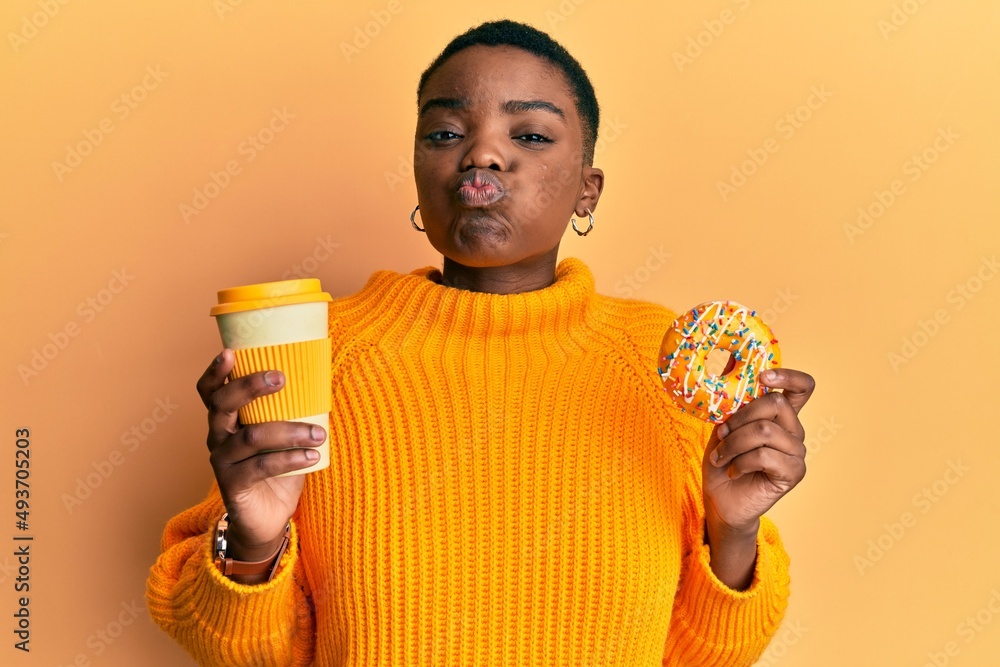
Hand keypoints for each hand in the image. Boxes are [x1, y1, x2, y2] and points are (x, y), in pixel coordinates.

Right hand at [197, 349, 324, 563]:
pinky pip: (260, 467)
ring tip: (318, 434)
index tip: (231, 352)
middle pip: (222, 404)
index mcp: (227, 419)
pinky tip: (312, 456)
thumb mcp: (284, 434)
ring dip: (289, 431)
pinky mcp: (232, 485)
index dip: (216, 371)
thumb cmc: (278, 467)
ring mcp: (222, 461)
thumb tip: (323, 378)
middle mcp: (218, 436)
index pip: (211, 390)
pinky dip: (289, 458)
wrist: (268, 517)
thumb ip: (291, 410)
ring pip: (250, 436)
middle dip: (249, 386)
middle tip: (281, 377)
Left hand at [703, 368, 814, 537]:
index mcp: (780, 416)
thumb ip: (733, 410)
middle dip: (740, 418)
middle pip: (776, 404)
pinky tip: (733, 472)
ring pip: (765, 431)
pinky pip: (765, 456)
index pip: (802, 388)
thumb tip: (731, 387)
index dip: (788, 376)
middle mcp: (794, 431)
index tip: (763, 377)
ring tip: (721, 457)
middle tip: (722, 435)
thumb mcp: (722, 430)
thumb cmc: (722, 462)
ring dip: (733, 444)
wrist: (721, 501)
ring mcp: (797, 452)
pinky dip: (740, 462)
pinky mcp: (794, 473)